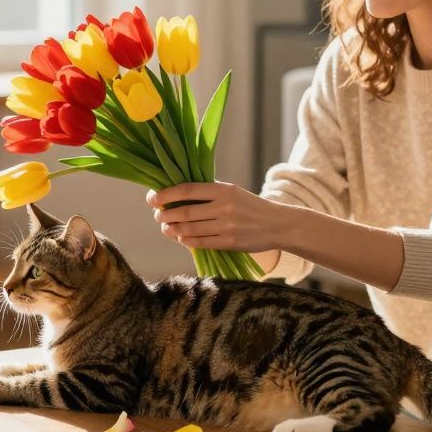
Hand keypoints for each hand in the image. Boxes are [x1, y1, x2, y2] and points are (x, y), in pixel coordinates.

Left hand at [146, 181, 287, 253]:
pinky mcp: (230, 242)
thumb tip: (177, 193)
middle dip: (166, 215)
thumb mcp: (233, 192)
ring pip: (190, 228)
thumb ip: (209, 192)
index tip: (153, 198)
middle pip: (185, 211)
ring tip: (166, 228)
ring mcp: (227, 225)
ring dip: (173, 230)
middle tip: (158, 216)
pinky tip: (180, 238)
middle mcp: (224, 206)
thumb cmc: (250, 207)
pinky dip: (186, 241)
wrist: (278, 224)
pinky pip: (201, 242)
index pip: (188, 189)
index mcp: (223, 189)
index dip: (167, 194)